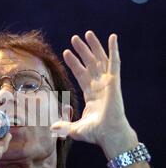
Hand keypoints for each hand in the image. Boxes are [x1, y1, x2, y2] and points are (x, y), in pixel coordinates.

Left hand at [50, 31, 134, 151]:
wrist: (109, 135)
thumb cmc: (96, 134)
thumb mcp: (75, 129)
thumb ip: (64, 126)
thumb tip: (52, 128)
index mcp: (91, 94)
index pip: (81, 74)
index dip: (74, 63)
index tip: (66, 52)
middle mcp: (99, 86)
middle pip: (90, 63)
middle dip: (82, 51)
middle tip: (74, 38)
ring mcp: (107, 83)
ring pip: (100, 60)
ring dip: (94, 46)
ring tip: (87, 33)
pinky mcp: (114, 82)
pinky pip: (115, 62)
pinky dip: (114, 49)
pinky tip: (112, 37)